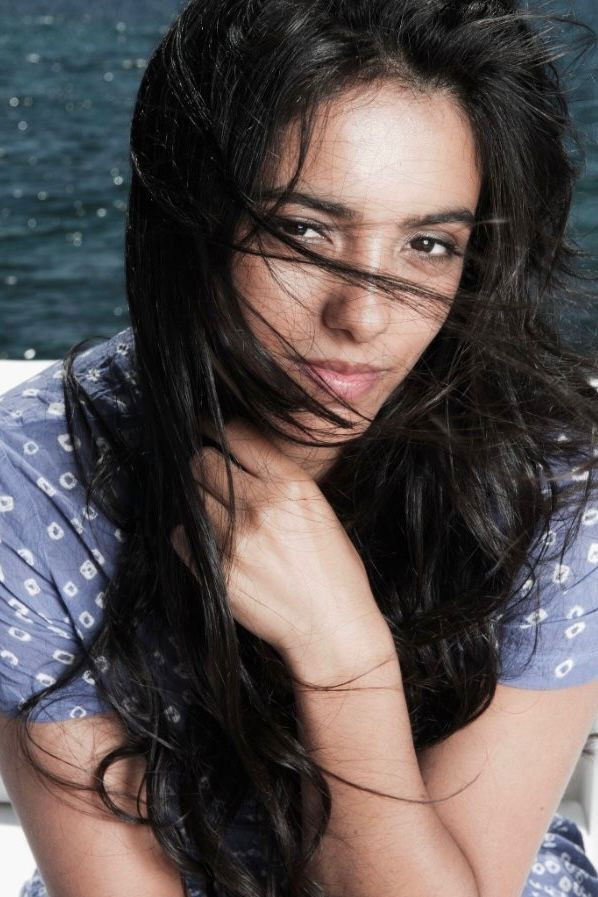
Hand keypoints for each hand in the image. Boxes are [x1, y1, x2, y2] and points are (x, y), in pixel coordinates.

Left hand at [170, 417, 385, 658]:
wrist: (330, 628)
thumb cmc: (334, 571)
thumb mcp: (319, 511)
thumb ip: (280, 482)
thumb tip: (243, 460)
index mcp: (290, 484)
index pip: (237, 435)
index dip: (220, 431)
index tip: (212, 433)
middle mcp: (259, 505)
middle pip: (203, 462)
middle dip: (204, 467)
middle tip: (210, 480)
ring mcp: (234, 538)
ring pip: (190, 497)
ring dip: (198, 502)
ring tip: (214, 514)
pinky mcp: (216, 570)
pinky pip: (180, 536)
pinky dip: (188, 536)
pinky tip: (207, 543)